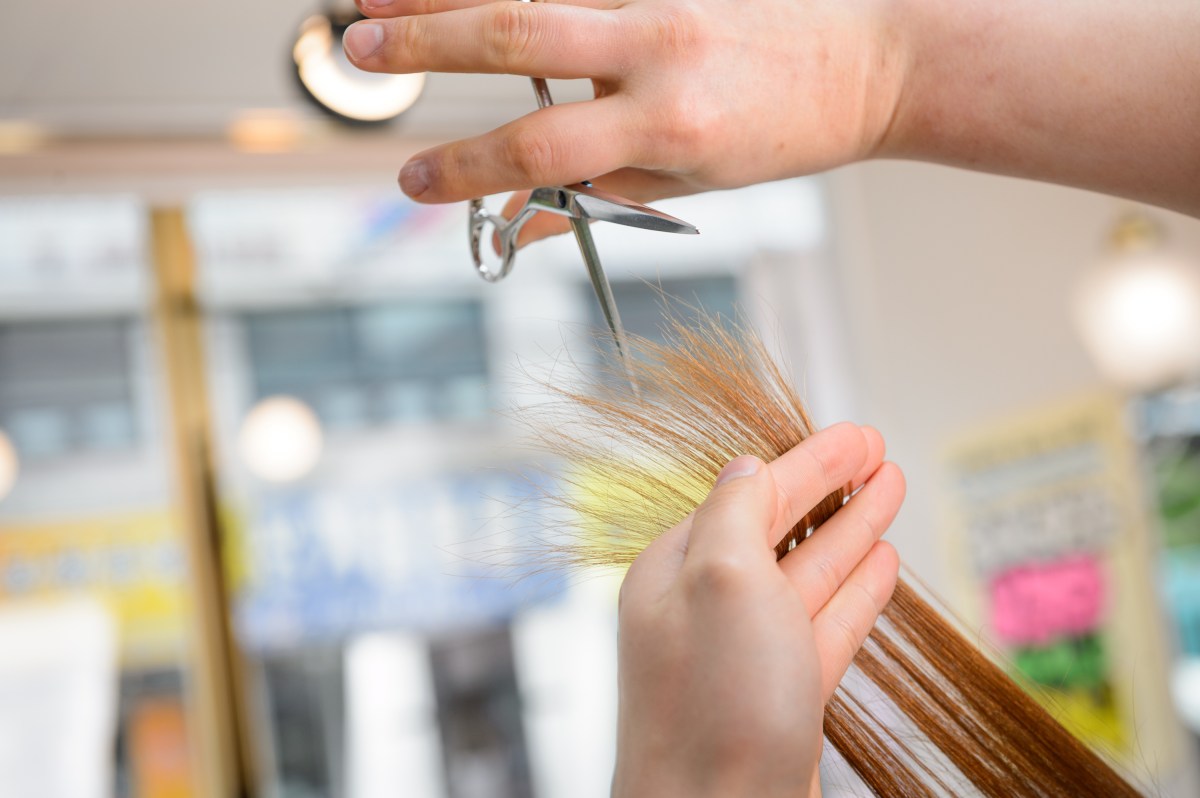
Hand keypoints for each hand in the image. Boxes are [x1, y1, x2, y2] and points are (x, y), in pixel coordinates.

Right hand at [345, 0, 906, 242]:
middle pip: (519, 36)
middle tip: (358, 45)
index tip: (411, 180)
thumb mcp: (692, 184)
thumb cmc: (785, 131)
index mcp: (668, 127)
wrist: (873, 61)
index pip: (539, 147)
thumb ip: (598, 191)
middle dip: (426, 42)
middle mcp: (661, 47)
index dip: (463, 167)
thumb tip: (517, 224)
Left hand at [611, 423, 903, 797]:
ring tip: (890, 493)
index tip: (860, 436)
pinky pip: (822, 626)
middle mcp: (706, 607)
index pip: (751, 493)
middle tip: (882, 455)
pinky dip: (855, 592)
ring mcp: (745, 654)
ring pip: (808, 575)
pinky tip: (882, 565)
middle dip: (833, 489)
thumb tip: (745, 467)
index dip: (810, 460)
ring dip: (852, 533)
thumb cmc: (712, 707)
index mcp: (678, 570)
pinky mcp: (780, 696)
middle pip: (780, 528)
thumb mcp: (720, 578)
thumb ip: (735, 512)